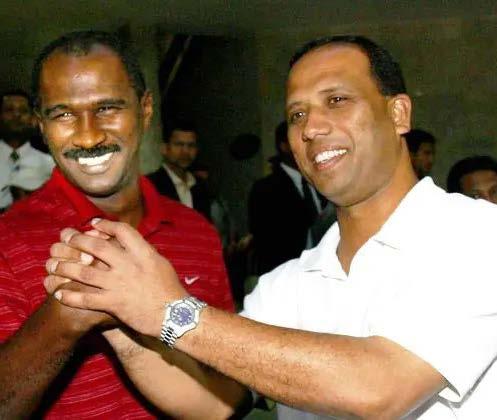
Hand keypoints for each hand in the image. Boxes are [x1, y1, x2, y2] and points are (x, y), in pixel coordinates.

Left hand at [44, 219, 187, 337]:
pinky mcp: (113, 303)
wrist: (175, 315)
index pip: (122, 230)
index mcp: (143, 253)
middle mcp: (129, 265)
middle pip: (97, 247)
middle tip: (66, 239)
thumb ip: (145, 253)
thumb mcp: (161, 264)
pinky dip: (70, 296)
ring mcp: (119, 284)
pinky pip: (86, 299)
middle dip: (78, 241)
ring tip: (53, 265)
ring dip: (66, 267)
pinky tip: (60, 293)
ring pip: (85, 272)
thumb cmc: (171, 290)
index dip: (106, 225)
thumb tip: (134, 243)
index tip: (93, 224)